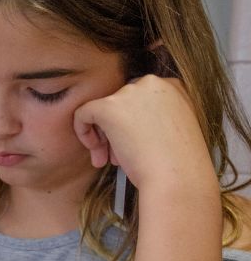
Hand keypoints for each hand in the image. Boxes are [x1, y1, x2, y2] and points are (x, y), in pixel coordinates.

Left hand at [73, 75, 214, 191]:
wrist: (177, 177)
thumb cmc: (177, 164)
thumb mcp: (171, 130)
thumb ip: (154, 117)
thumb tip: (126, 122)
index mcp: (172, 87)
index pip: (140, 100)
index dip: (133, 124)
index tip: (133, 145)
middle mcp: (152, 83)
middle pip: (121, 104)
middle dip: (115, 131)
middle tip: (116, 157)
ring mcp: (130, 92)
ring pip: (103, 110)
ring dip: (104, 136)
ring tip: (107, 160)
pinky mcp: (108, 107)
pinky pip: (83, 113)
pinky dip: (83, 130)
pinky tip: (94, 149)